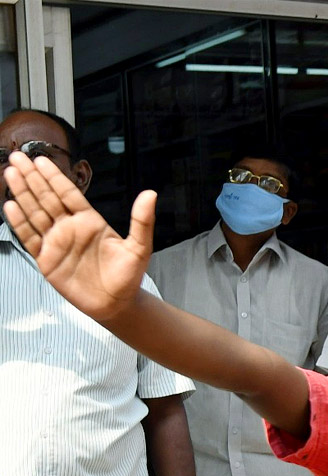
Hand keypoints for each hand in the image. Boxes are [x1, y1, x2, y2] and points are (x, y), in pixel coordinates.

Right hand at [2, 152, 155, 322]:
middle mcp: (70, 228)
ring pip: (35, 213)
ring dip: (22, 194)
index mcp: (90, 221)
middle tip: (18, 157)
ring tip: (10, 173)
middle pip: (47, 198)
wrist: (117, 304)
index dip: (55, 177)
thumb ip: (142, 221)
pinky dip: (20, 223)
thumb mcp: (140, 247)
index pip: (68, 193)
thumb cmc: (129, 276)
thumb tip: (151, 194)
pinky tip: (10, 205)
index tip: (42, 160)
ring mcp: (57, 242)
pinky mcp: (47, 259)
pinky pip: (30, 237)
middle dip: (32, 178)